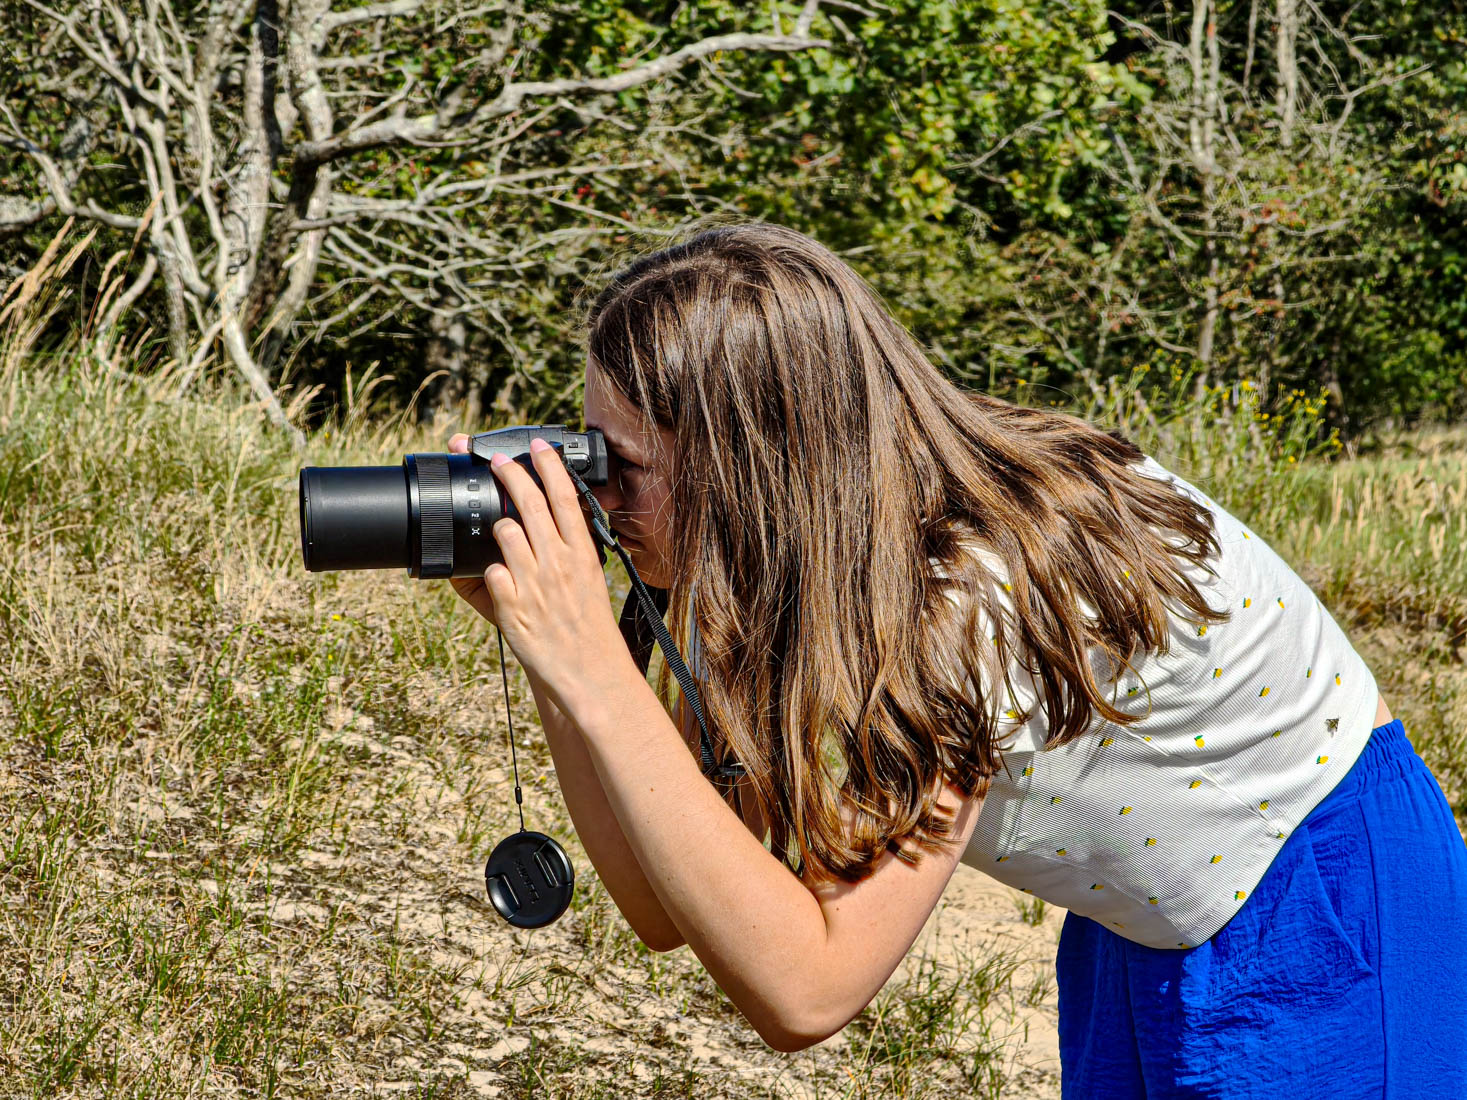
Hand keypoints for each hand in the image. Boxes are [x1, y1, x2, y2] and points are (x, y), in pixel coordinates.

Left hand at [448, 432, 636, 716]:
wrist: (588, 672)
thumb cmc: (588, 628)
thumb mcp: (591, 580)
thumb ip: (572, 549)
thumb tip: (561, 518)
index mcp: (582, 554)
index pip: (565, 496)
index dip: (548, 464)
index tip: (537, 444)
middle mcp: (558, 563)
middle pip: (528, 502)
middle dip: (508, 472)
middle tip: (496, 460)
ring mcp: (533, 582)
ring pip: (503, 532)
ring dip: (499, 531)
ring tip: (503, 541)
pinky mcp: (510, 605)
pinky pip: (489, 572)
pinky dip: (491, 575)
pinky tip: (502, 587)